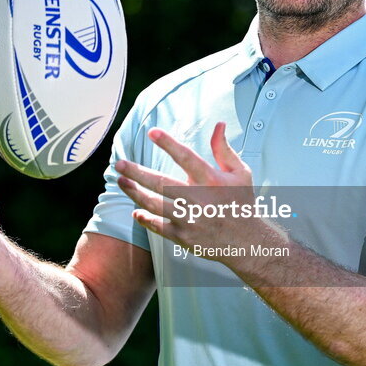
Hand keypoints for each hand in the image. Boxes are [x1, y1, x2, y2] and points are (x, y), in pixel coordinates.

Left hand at [114, 122, 262, 260]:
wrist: (247, 241)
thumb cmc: (242, 202)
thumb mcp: (240, 173)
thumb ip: (224, 149)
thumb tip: (219, 124)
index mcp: (212, 180)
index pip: (187, 157)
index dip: (169, 144)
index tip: (151, 132)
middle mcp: (199, 199)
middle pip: (161, 183)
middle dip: (137, 173)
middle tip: (119, 164)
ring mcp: (189, 219)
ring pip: (154, 205)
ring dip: (134, 193)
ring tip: (120, 182)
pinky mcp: (183, 237)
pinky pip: (158, 226)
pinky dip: (145, 218)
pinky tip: (136, 211)